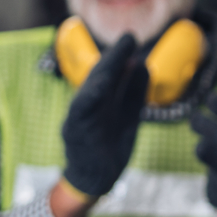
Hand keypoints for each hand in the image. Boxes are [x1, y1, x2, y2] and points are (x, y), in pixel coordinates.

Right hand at [61, 34, 148, 196]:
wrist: (96, 178)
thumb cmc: (111, 144)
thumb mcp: (128, 115)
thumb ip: (133, 92)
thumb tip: (142, 64)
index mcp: (101, 99)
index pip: (110, 73)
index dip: (120, 56)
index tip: (132, 38)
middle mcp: (87, 104)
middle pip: (99, 76)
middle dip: (114, 57)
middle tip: (129, 38)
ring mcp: (77, 117)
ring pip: (90, 90)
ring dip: (103, 71)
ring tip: (117, 55)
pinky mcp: (74, 132)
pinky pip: (81, 111)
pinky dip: (90, 96)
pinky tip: (102, 84)